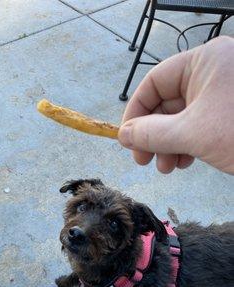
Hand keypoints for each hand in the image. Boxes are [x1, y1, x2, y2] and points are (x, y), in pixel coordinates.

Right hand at [118, 36, 233, 173]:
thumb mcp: (192, 134)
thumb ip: (151, 134)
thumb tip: (122, 135)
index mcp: (204, 61)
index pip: (155, 82)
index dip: (136, 112)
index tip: (126, 139)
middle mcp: (213, 72)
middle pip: (167, 102)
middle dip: (153, 135)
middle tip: (143, 161)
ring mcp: (223, 92)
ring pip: (181, 117)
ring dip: (168, 144)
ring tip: (166, 167)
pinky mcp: (229, 112)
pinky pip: (198, 125)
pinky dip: (186, 144)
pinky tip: (183, 162)